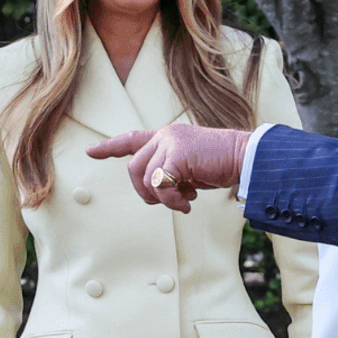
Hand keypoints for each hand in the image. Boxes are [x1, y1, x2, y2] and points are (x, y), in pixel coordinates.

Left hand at [86, 124, 250, 212]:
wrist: (246, 157)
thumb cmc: (224, 164)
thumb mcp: (192, 168)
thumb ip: (172, 173)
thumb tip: (160, 192)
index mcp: (168, 137)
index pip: (132, 139)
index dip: (110, 147)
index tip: (90, 151)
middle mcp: (166, 135)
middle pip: (134, 167)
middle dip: (145, 191)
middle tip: (170, 202)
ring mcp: (170, 142)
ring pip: (145, 177)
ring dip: (162, 198)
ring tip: (183, 201)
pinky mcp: (178, 154)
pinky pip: (161, 184)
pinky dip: (172, 199)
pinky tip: (188, 202)